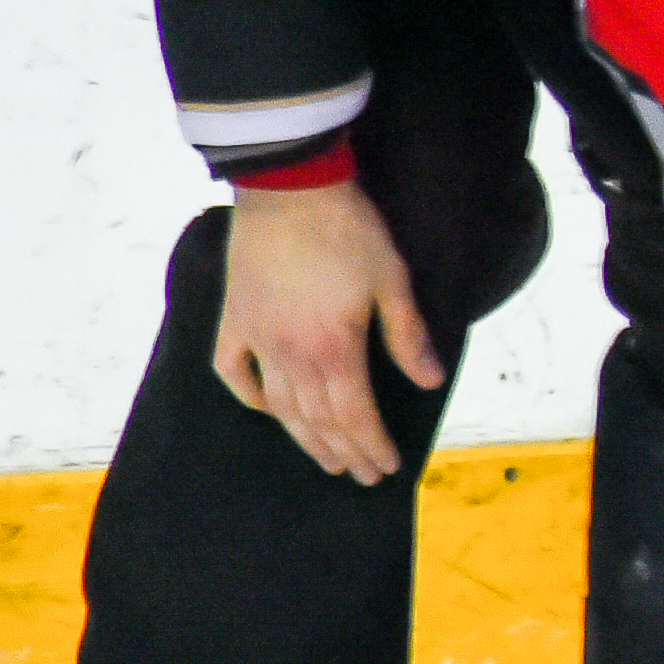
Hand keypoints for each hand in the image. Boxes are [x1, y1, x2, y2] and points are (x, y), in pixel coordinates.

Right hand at [213, 182, 442, 482]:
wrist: (290, 190)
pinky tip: (267, 410)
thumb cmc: (349, 230)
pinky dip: (251, 396)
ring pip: (280, 405)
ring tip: (326, 459)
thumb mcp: (392, 281)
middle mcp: (291, 354)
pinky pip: (233, 372)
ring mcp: (257, 338)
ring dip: (304, 437)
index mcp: (335, 348)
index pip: (355, 415)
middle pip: (319, 418)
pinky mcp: (233, 319)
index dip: (371, 444)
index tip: (386, 467)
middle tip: (362, 474)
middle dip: (344, 451)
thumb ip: (408, 336)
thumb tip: (430, 382)